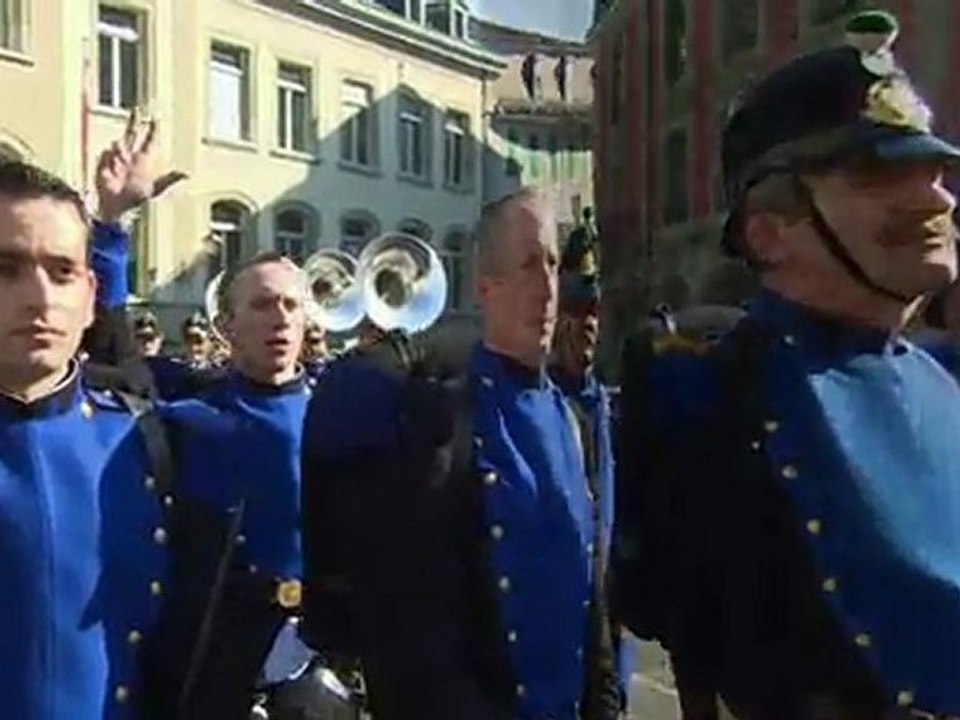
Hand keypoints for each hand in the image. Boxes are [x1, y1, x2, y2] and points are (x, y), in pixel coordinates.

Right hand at [95, 107, 187, 222]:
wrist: (117, 208)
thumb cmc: (138, 201)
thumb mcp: (156, 190)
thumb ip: (169, 180)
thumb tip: (187, 175)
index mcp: (144, 161)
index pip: (149, 141)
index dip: (153, 130)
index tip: (156, 118)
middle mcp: (131, 157)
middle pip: (132, 133)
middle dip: (134, 122)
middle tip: (137, 110)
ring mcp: (116, 160)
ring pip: (117, 144)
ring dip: (119, 152)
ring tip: (120, 166)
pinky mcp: (103, 164)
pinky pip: (105, 155)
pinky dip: (108, 161)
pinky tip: (111, 172)